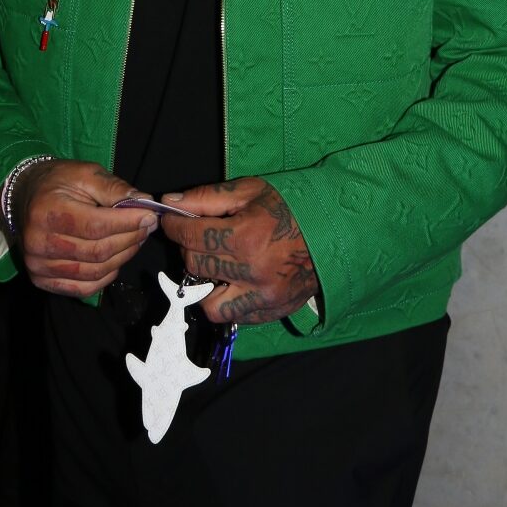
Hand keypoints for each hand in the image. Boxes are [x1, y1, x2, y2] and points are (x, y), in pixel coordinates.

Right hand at [8, 159, 158, 298]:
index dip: (127, 223)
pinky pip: (82, 288)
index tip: (150, 216)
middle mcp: (39, 242)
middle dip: (130, 239)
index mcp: (48, 211)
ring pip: (93, 272)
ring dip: (122, 257)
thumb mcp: (84, 173)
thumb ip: (114, 188)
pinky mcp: (41, 280)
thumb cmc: (56, 181)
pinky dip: (105, 277)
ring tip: (135, 240)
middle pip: (97, 251)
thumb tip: (145, 202)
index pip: (96, 225)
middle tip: (147, 227)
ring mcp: (38, 265)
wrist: (22, 195)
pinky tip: (115, 260)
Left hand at [160, 176, 316, 325]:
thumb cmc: (291, 205)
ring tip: (217, 265)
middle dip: (189, 249)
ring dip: (206, 285)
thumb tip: (170, 202)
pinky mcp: (273, 311)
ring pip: (211, 306)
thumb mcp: (249, 190)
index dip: (174, 226)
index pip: (190, 237)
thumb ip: (206, 198)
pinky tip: (237, 280)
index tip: (171, 220)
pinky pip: (237, 316)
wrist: (336, 229)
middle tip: (198, 236)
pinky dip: (230, 300)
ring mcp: (264, 297)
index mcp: (246, 237)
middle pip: (196, 268)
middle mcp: (252, 273)